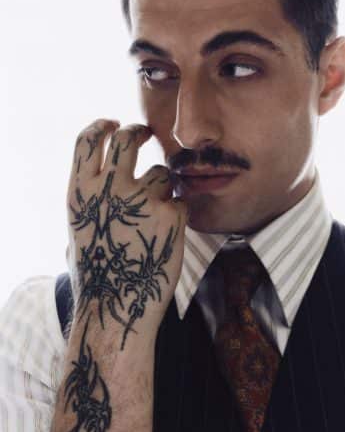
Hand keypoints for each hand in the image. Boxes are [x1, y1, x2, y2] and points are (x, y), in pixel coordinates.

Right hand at [66, 118, 186, 349]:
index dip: (103, 126)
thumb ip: (92, 199)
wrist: (117, 309)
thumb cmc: (97, 274)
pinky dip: (177, 215)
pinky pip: (180, 202)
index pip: (89, 140)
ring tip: (156, 217)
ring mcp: (141, 200)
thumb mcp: (78, 229)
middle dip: (138, 131)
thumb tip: (105, 177)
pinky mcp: (170, 215)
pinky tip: (166, 239)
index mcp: (80, 192)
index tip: (113, 123)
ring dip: (164, 187)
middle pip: (128, 139)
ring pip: (163, 173)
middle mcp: (109, 189)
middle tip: (146, 133)